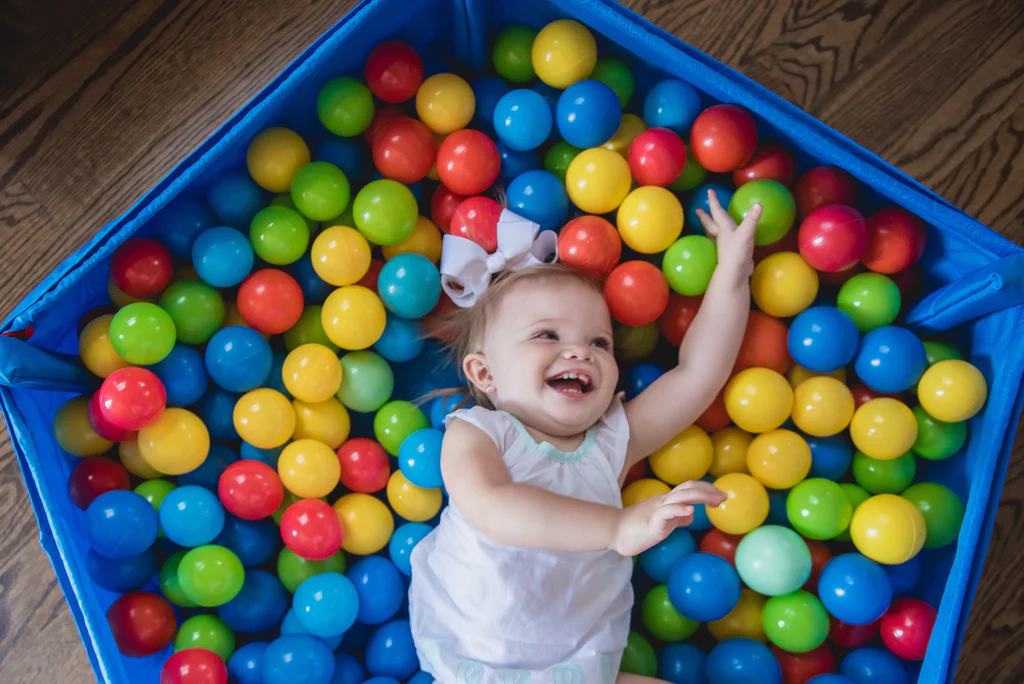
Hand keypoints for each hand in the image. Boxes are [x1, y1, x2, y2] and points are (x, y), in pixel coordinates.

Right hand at [611, 481, 727, 556]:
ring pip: (680, 496)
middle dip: (708, 491)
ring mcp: (658, 510)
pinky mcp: (652, 522)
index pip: (689, 487)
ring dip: (700, 496)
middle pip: (688, 488)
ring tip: (715, 501)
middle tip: (724, 498)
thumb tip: (691, 515)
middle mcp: (664, 501)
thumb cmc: (638, 528)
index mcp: (667, 500)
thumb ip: (677, 518)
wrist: (615, 532)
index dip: (706, 489)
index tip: (721, 496)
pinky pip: (667, 513)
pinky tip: (690, 511)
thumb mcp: (663, 521)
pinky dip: (679, 510)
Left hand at [695, 189, 758, 276]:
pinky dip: (722, 239)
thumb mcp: (746, 233)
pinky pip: (724, 242)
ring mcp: (725, 245)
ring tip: (707, 225)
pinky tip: (725, 240)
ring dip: (710, 227)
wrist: (735, 273)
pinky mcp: (731, 253)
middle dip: (705, 216)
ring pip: (715, 233)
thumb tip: (758, 204)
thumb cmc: (737, 252)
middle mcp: (722, 235)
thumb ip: (751, 219)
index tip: (709, 191)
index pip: (717, 211)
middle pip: (711, 223)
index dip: (714, 201)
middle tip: (697, 210)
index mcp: (724, 228)